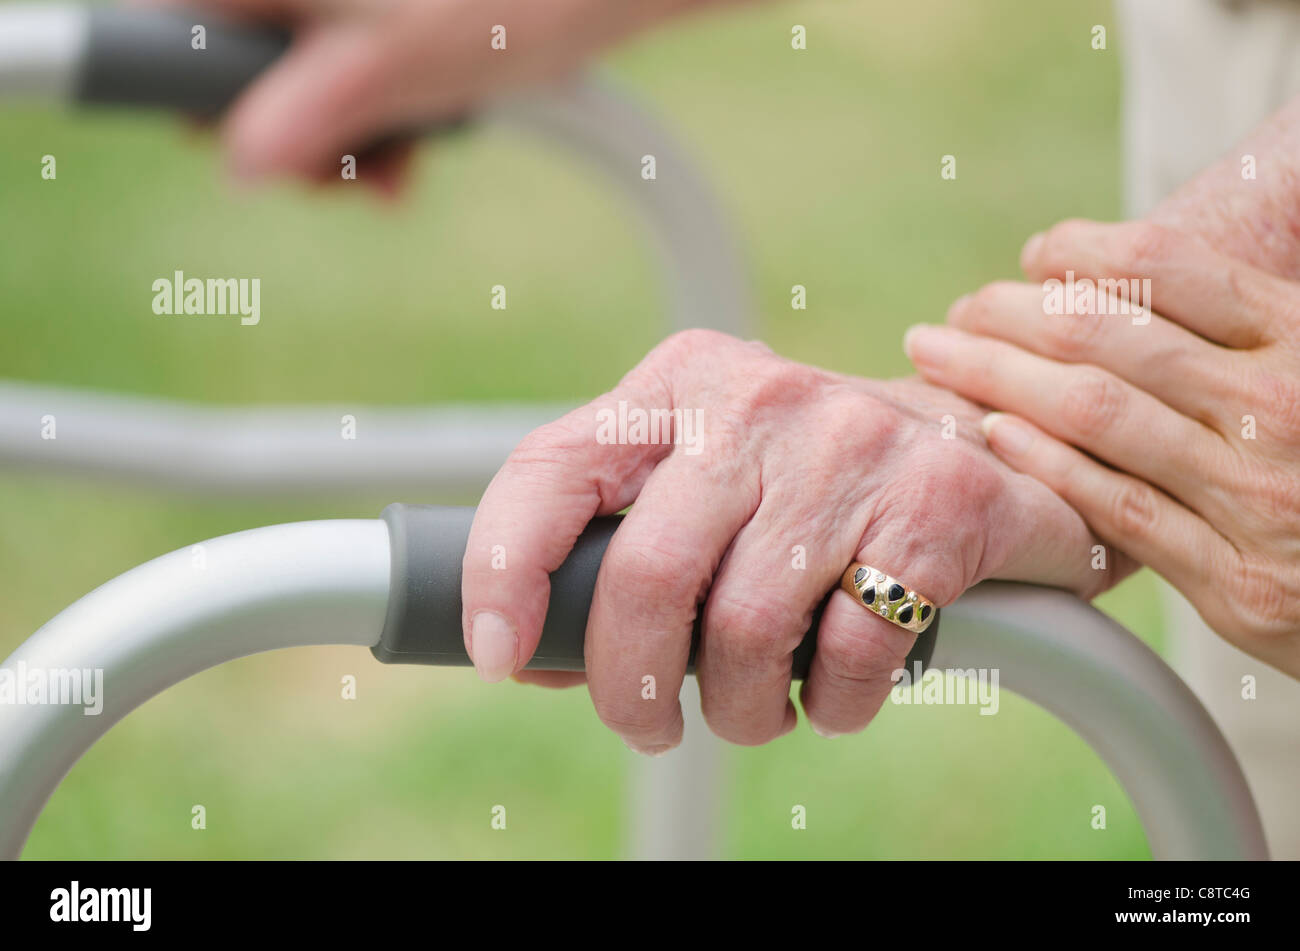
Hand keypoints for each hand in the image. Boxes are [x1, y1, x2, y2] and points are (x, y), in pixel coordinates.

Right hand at [161, 0, 709, 187]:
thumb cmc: (511, 0)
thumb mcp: (397, 67)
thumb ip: (306, 111)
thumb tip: (242, 164)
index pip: (167, 22)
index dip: (192, 94)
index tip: (235, 148)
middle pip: (236, 46)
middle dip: (285, 126)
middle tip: (341, 178)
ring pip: (299, 56)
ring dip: (339, 128)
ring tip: (389, 171)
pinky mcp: (382, 9)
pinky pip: (349, 49)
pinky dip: (373, 99)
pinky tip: (411, 142)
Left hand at [461, 329, 1130, 750]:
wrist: (968, 448)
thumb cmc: (800, 490)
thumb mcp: (702, 483)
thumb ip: (619, 549)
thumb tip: (535, 655)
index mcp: (677, 383)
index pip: (553, 468)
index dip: (504, 569)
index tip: (500, 655)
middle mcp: (756, 399)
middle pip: (648, 575)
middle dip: (631, 686)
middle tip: (646, 727)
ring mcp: (851, 443)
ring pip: (747, 632)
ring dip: (740, 711)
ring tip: (755, 711)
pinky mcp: (935, 502)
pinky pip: (849, 654)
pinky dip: (832, 706)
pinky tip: (833, 693)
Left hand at [904, 220, 1299, 676]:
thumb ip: (1248, 324)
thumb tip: (1152, 266)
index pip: (1173, 268)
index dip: (1086, 251)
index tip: (1034, 251)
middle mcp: (1281, 407)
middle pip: (1110, 337)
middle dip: (1013, 314)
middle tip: (961, 309)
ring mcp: (1255, 496)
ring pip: (1097, 413)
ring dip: (1000, 377)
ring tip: (941, 355)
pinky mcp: (1234, 580)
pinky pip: (1118, 508)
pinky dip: (1047, 464)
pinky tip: (993, 432)